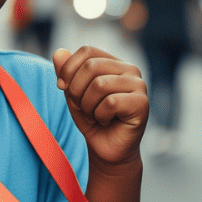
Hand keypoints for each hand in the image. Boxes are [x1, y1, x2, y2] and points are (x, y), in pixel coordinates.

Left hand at [53, 46, 148, 166]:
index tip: (62, 87)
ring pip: (100, 84)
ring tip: (94, 116)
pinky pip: (110, 103)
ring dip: (88, 106)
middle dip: (77, 91)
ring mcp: (139, 85)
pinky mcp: (142, 103)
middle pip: (91, 66)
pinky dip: (100, 116)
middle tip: (82, 107)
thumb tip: (58, 52)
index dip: (69, 68)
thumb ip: (66, 72)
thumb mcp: (73, 94)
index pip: (88, 51)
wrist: (106, 149)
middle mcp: (130, 69)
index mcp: (114, 62)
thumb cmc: (92, 120)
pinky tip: (106, 121)